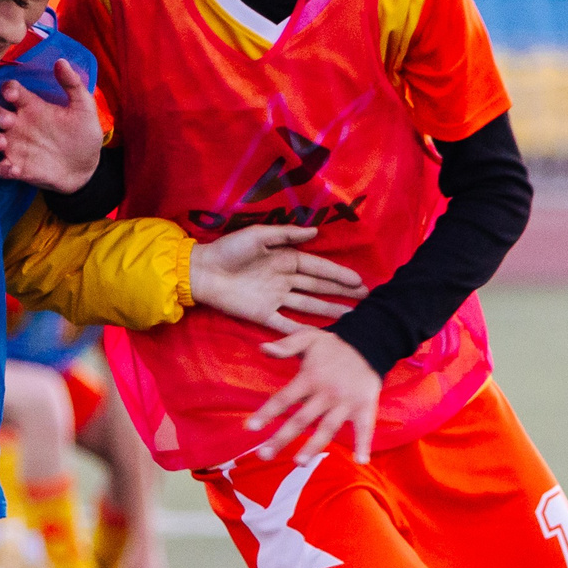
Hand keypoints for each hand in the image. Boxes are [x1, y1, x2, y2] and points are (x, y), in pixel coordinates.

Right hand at [0, 60, 100, 188]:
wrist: (88, 168)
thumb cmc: (84, 135)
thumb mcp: (84, 108)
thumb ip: (73, 84)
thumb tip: (61, 61)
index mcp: (32, 107)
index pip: (10, 90)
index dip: (7, 89)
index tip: (12, 94)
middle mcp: (19, 124)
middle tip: (8, 121)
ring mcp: (16, 146)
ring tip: (2, 143)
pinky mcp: (18, 168)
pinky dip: (2, 168)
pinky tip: (14, 169)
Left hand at [187, 224, 366, 331]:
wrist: (202, 271)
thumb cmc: (229, 249)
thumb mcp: (259, 235)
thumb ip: (287, 235)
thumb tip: (315, 232)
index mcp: (285, 258)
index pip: (318, 267)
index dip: (338, 275)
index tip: (358, 281)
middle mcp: (284, 279)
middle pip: (318, 287)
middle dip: (341, 293)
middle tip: (365, 300)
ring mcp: (275, 299)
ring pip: (308, 306)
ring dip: (329, 311)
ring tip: (350, 317)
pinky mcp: (263, 315)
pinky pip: (286, 324)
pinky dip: (302, 330)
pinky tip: (320, 335)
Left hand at [247, 328, 382, 464]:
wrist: (370, 342)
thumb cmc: (334, 345)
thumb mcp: (309, 337)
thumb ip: (286, 345)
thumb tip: (262, 348)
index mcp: (310, 377)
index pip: (284, 398)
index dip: (266, 413)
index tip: (250, 428)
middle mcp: (327, 393)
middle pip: (301, 419)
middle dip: (282, 438)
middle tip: (264, 455)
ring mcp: (346, 403)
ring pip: (328, 428)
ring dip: (313, 447)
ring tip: (298, 462)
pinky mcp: (365, 407)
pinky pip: (365, 428)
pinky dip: (364, 444)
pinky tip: (360, 460)